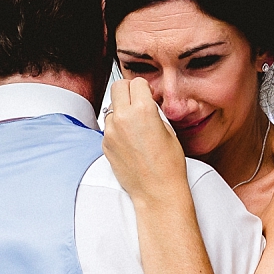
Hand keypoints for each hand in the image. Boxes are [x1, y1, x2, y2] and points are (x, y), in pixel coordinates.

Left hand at [101, 78, 186, 204]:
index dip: (144, 88)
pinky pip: (109, 126)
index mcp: (143, 110)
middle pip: (118, 87)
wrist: (157, 191)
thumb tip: (145, 101)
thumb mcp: (168, 129)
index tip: (148, 95)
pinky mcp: (105, 144)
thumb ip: (153, 111)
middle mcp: (123, 118)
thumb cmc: (169, 164)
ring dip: (121, 110)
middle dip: (128, 91)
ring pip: (111, 106)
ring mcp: (111, 131)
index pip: (136, 82)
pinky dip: (117, 128)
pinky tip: (130, 141)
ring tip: (135, 125)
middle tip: (138, 101)